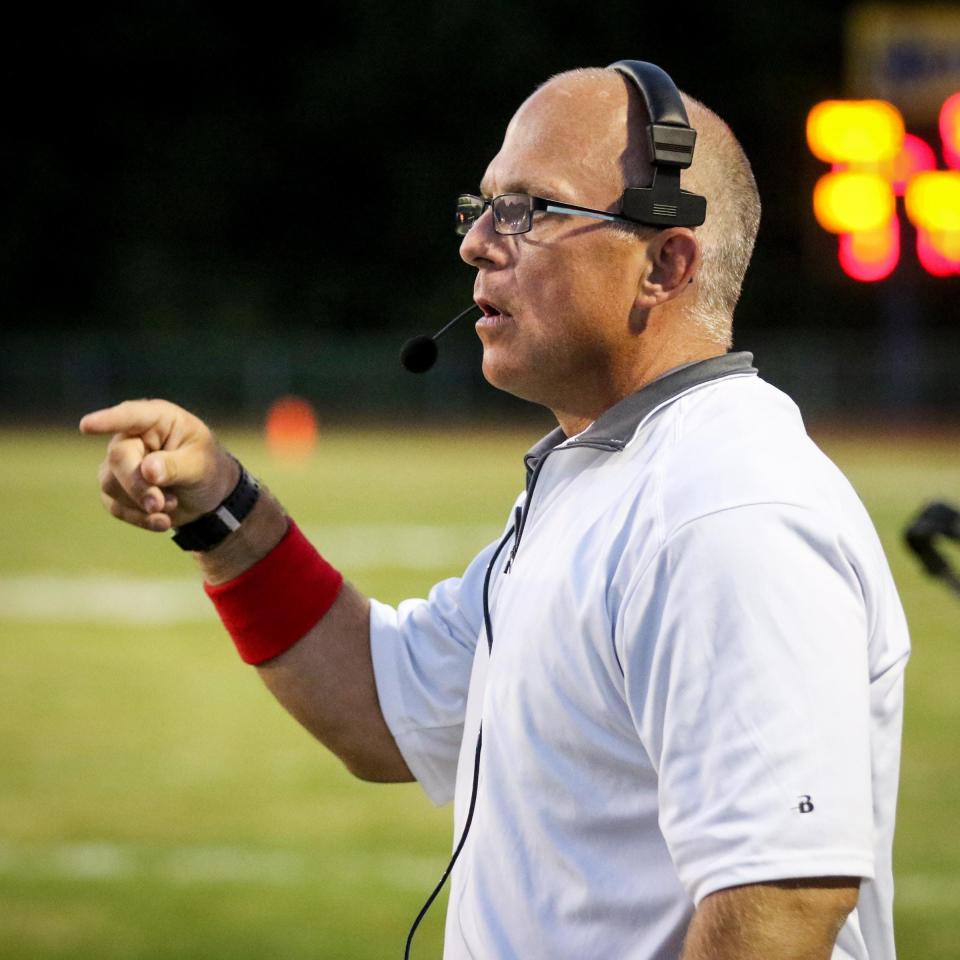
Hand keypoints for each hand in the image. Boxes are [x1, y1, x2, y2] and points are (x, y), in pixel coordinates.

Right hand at [79, 399, 239, 533]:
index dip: (108, 420)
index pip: (130, 416)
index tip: (86, 426)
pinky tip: (163, 522)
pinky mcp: (116, 488)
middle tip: (161, 504)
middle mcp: (133, 436)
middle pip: (118, 459)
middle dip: (138, 486)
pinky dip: (139, 518)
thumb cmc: (208, 468)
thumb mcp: (202, 465)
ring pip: (111, 484)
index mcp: (157, 419)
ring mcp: (120, 462)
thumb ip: (176, 466)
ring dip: (141, 503)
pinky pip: (115, 506)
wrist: (208, 494)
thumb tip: (147, 470)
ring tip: (172, 505)